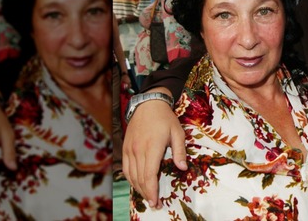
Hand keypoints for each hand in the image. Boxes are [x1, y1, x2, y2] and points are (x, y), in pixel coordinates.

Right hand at [123, 88, 186, 208]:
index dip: (152, 191)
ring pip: (131, 175)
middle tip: (154, 204)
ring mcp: (129, 150)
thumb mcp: (178, 132)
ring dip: (138, 188)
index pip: (149, 175)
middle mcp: (138, 150)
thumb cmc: (166, 119)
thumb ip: (180, 151)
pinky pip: (126, 169)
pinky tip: (137, 185)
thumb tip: (182, 168)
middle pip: (140, 178)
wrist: (148, 104)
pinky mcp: (125, 148)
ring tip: (147, 197)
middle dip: (146, 194)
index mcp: (152, 147)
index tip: (155, 202)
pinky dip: (131, 179)